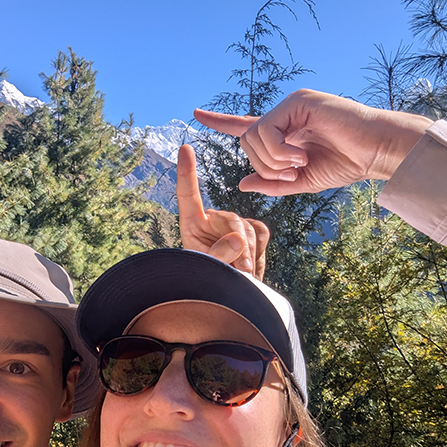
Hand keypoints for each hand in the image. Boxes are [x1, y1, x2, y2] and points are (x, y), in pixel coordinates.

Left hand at [176, 144, 269, 279]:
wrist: (228, 298)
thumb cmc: (207, 283)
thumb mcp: (206, 270)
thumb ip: (219, 254)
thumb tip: (238, 237)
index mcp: (193, 224)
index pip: (188, 195)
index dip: (186, 172)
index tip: (185, 148)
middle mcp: (213, 220)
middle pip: (233, 221)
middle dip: (240, 245)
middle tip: (240, 271)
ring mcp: (234, 226)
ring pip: (249, 230)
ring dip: (249, 255)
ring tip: (241, 276)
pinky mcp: (253, 233)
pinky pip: (262, 234)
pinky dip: (259, 252)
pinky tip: (250, 269)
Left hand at [194, 89, 433, 195]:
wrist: (375, 152)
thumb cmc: (346, 163)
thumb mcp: (302, 181)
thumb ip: (272, 183)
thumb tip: (241, 182)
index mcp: (284, 130)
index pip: (245, 125)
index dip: (221, 121)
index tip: (197, 114)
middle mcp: (284, 113)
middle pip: (246, 141)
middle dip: (263, 166)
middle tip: (290, 173)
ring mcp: (291, 104)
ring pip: (253, 137)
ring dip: (272, 161)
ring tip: (299, 164)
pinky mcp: (298, 101)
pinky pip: (267, 130)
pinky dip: (278, 151)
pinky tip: (300, 155)